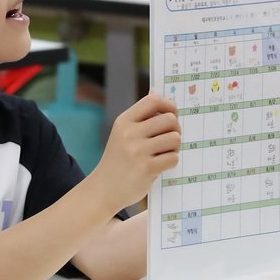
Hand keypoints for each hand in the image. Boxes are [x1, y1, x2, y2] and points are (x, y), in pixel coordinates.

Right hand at [90, 94, 180, 211]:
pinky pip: (173, 157)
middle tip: (170, 139)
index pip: (153, 101)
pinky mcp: (146, 168)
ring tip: (165, 153)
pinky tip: (160, 165)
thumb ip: (140, 116)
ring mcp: (138, 151)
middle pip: (169, 120)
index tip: (172, 115)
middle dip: (175, 129)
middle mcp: (130, 133)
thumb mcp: (122, 133)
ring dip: (175, 147)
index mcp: (124, 121)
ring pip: (174, 139)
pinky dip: (171, 161)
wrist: (103, 189)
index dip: (169, 105)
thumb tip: (156, 90)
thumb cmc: (118, 160)